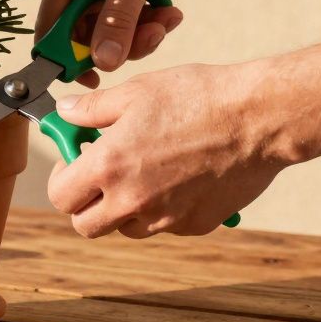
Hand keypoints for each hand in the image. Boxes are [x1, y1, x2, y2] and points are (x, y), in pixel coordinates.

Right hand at [36, 0, 213, 84]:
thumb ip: (118, 21)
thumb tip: (103, 63)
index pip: (51, 29)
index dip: (66, 58)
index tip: (94, 77)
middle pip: (84, 36)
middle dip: (119, 43)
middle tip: (152, 37)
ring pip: (109, 33)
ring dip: (141, 34)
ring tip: (169, 19)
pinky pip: (127, 22)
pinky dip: (149, 23)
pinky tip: (170, 11)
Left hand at [46, 61, 290, 237]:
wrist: (259, 118)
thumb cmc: (198, 98)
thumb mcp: (136, 92)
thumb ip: (92, 108)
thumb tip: (64, 111)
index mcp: (109, 167)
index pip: (61, 197)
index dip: (61, 178)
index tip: (73, 161)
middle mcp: (132, 201)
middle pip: (85, 225)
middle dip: (86, 202)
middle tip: (99, 175)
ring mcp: (165, 218)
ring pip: (124, 229)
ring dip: (122, 208)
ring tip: (141, 171)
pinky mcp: (194, 225)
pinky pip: (163, 226)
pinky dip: (161, 210)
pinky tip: (176, 177)